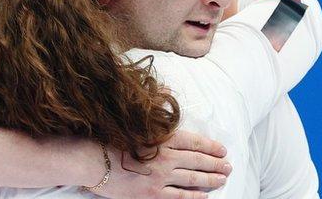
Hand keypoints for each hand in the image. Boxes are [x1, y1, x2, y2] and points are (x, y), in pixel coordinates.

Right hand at [92, 130, 230, 198]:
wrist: (93, 160)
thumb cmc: (110, 142)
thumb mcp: (136, 130)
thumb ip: (157, 133)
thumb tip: (173, 135)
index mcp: (161, 139)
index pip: (193, 142)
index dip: (210, 146)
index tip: (222, 149)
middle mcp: (165, 157)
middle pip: (197, 160)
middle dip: (215, 163)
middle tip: (228, 165)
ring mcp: (160, 177)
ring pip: (193, 178)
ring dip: (211, 179)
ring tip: (223, 178)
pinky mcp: (153, 193)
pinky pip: (180, 196)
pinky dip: (195, 196)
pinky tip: (205, 196)